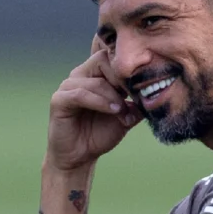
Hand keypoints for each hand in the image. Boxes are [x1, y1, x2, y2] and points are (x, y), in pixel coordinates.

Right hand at [45, 39, 140, 171]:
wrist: (80, 157)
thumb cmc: (100, 134)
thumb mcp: (125, 116)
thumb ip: (137, 102)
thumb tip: (154, 91)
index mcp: (94, 75)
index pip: (111, 56)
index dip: (127, 70)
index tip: (141, 88)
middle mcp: (79, 75)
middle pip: (102, 60)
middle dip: (121, 79)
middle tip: (133, 96)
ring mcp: (67, 86)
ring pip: (96, 81)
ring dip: (113, 96)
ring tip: (122, 110)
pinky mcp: (58, 100)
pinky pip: (80, 94)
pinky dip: (99, 102)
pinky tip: (113, 110)